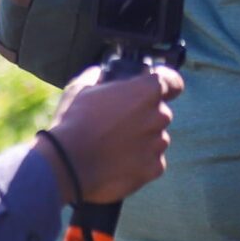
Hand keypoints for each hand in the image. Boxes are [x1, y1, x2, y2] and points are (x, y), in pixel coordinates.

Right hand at [43, 64, 183, 203]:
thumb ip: (98, 77)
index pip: (172, 82)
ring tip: (111, 146)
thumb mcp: (80, 89)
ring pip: (156, 137)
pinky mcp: (155, 167)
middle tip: (116, 124)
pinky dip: (138, 161)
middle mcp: (160, 115)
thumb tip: (100, 73)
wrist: (67, 166)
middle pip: (159, 112)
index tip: (159, 88)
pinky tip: (116, 162)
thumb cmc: (73, 123)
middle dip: (143, 116)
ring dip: (141, 139)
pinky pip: (152, 161)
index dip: (167, 83)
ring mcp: (159, 143)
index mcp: (146, 91)